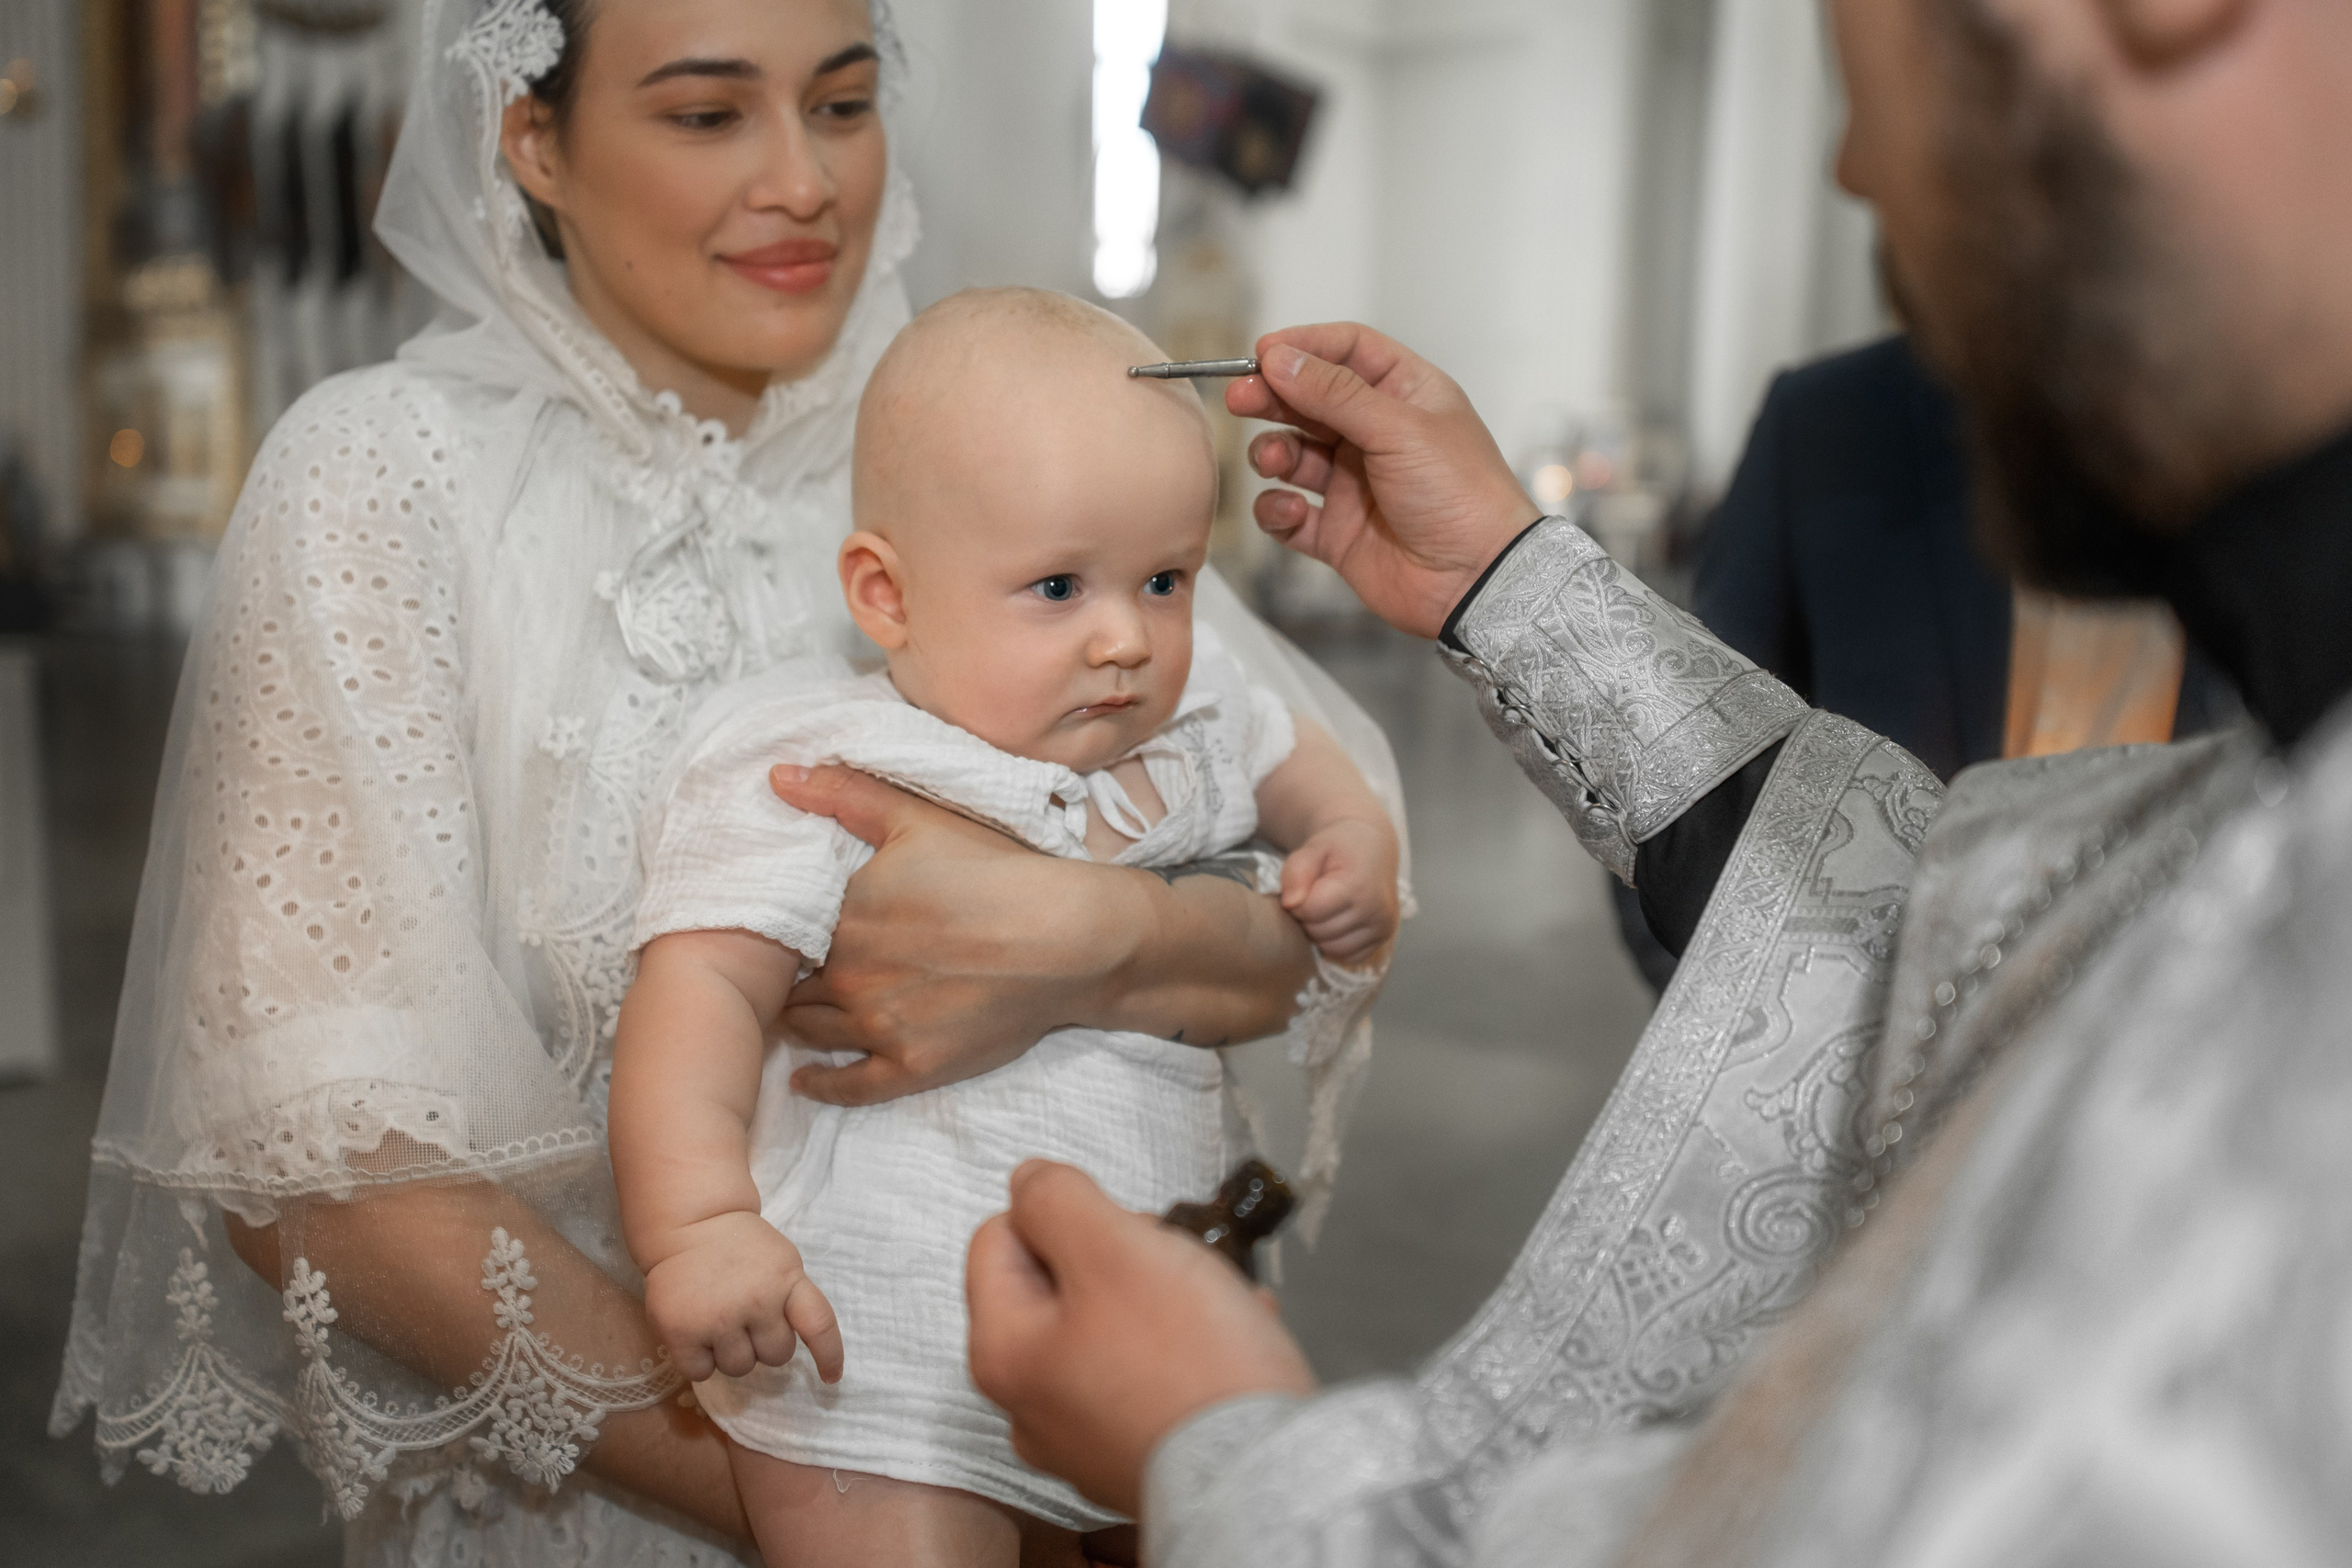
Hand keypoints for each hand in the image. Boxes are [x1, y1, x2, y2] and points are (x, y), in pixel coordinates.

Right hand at [641, 1211, 842, 1383]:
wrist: (689, 1223)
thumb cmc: (739, 1245)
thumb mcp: (781, 1261)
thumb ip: (791, 1297)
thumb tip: (793, 1343)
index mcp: (787, 1280)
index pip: (819, 1325)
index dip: (829, 1356)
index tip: (831, 1377)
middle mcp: (757, 1300)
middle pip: (775, 1356)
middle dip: (762, 1344)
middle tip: (743, 1317)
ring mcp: (718, 1318)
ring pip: (739, 1368)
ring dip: (729, 1353)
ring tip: (716, 1319)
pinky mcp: (681, 1332)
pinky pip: (700, 1372)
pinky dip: (698, 1361)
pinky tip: (694, 1332)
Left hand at [772, 763, 1125, 1105]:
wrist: (1067, 938)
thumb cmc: (996, 872)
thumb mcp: (917, 817)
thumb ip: (844, 795)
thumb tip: (777, 776)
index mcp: (841, 914)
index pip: (778, 930)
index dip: (772, 931)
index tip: (771, 930)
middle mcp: (848, 975)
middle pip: (789, 983)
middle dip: (782, 977)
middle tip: (778, 972)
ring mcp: (878, 1026)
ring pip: (811, 1030)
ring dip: (797, 1022)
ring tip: (789, 1013)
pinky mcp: (912, 1066)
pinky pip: (850, 1087)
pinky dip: (822, 1084)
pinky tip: (805, 1079)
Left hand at [966, 1161, 1317, 1516]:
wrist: (1261, 1473)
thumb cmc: (1185, 1362)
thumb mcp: (1111, 1247)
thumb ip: (1055, 1200)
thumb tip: (1027, 1181)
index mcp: (1002, 1352)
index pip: (999, 1236)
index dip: (1066, 1214)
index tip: (1125, 1232)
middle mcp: (1030, 1406)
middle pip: (1059, 1285)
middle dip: (1123, 1257)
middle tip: (1175, 1266)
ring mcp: (1084, 1438)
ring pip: (1113, 1326)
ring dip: (1167, 1297)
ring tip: (1220, 1302)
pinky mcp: (1138, 1456)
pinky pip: (1151, 1376)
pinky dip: (1190, 1348)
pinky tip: (1235, 1338)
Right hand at [1225, 324, 1538, 639]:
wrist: (1478, 579)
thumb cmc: (1461, 495)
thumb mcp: (1400, 428)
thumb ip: (1334, 393)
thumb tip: (1279, 357)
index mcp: (1406, 396)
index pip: (1347, 352)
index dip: (1304, 348)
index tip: (1263, 352)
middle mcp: (1377, 435)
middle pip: (1310, 400)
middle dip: (1273, 397)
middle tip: (1241, 398)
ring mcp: (1354, 484)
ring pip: (1293, 455)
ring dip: (1274, 453)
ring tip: (1275, 460)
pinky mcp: (1337, 532)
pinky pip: (1288, 514)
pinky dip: (1277, 510)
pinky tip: (1290, 510)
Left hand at [1278, 817, 1399, 964]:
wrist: (1372, 848)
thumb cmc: (1339, 847)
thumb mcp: (1313, 848)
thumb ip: (1296, 871)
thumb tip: (1289, 904)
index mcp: (1357, 885)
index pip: (1310, 911)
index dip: (1298, 902)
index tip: (1303, 888)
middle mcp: (1376, 910)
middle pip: (1320, 932)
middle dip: (1308, 918)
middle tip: (1313, 898)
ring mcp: (1383, 927)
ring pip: (1332, 949)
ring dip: (1320, 934)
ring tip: (1324, 910)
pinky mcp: (1383, 939)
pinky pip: (1348, 956)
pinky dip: (1336, 944)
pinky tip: (1337, 922)